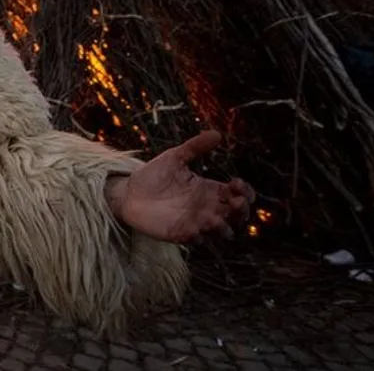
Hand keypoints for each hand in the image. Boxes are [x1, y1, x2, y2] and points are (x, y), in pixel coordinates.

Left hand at [105, 130, 254, 242]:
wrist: (128, 192)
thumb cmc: (153, 174)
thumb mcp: (174, 157)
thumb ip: (195, 147)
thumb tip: (217, 134)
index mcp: (209, 188)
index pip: (239, 194)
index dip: (245, 191)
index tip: (235, 182)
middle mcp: (207, 207)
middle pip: (238, 215)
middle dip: (242, 210)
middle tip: (235, 201)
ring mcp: (196, 222)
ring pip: (224, 231)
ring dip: (224, 227)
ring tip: (215, 218)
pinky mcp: (182, 233)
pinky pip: (200, 240)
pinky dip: (203, 236)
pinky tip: (196, 227)